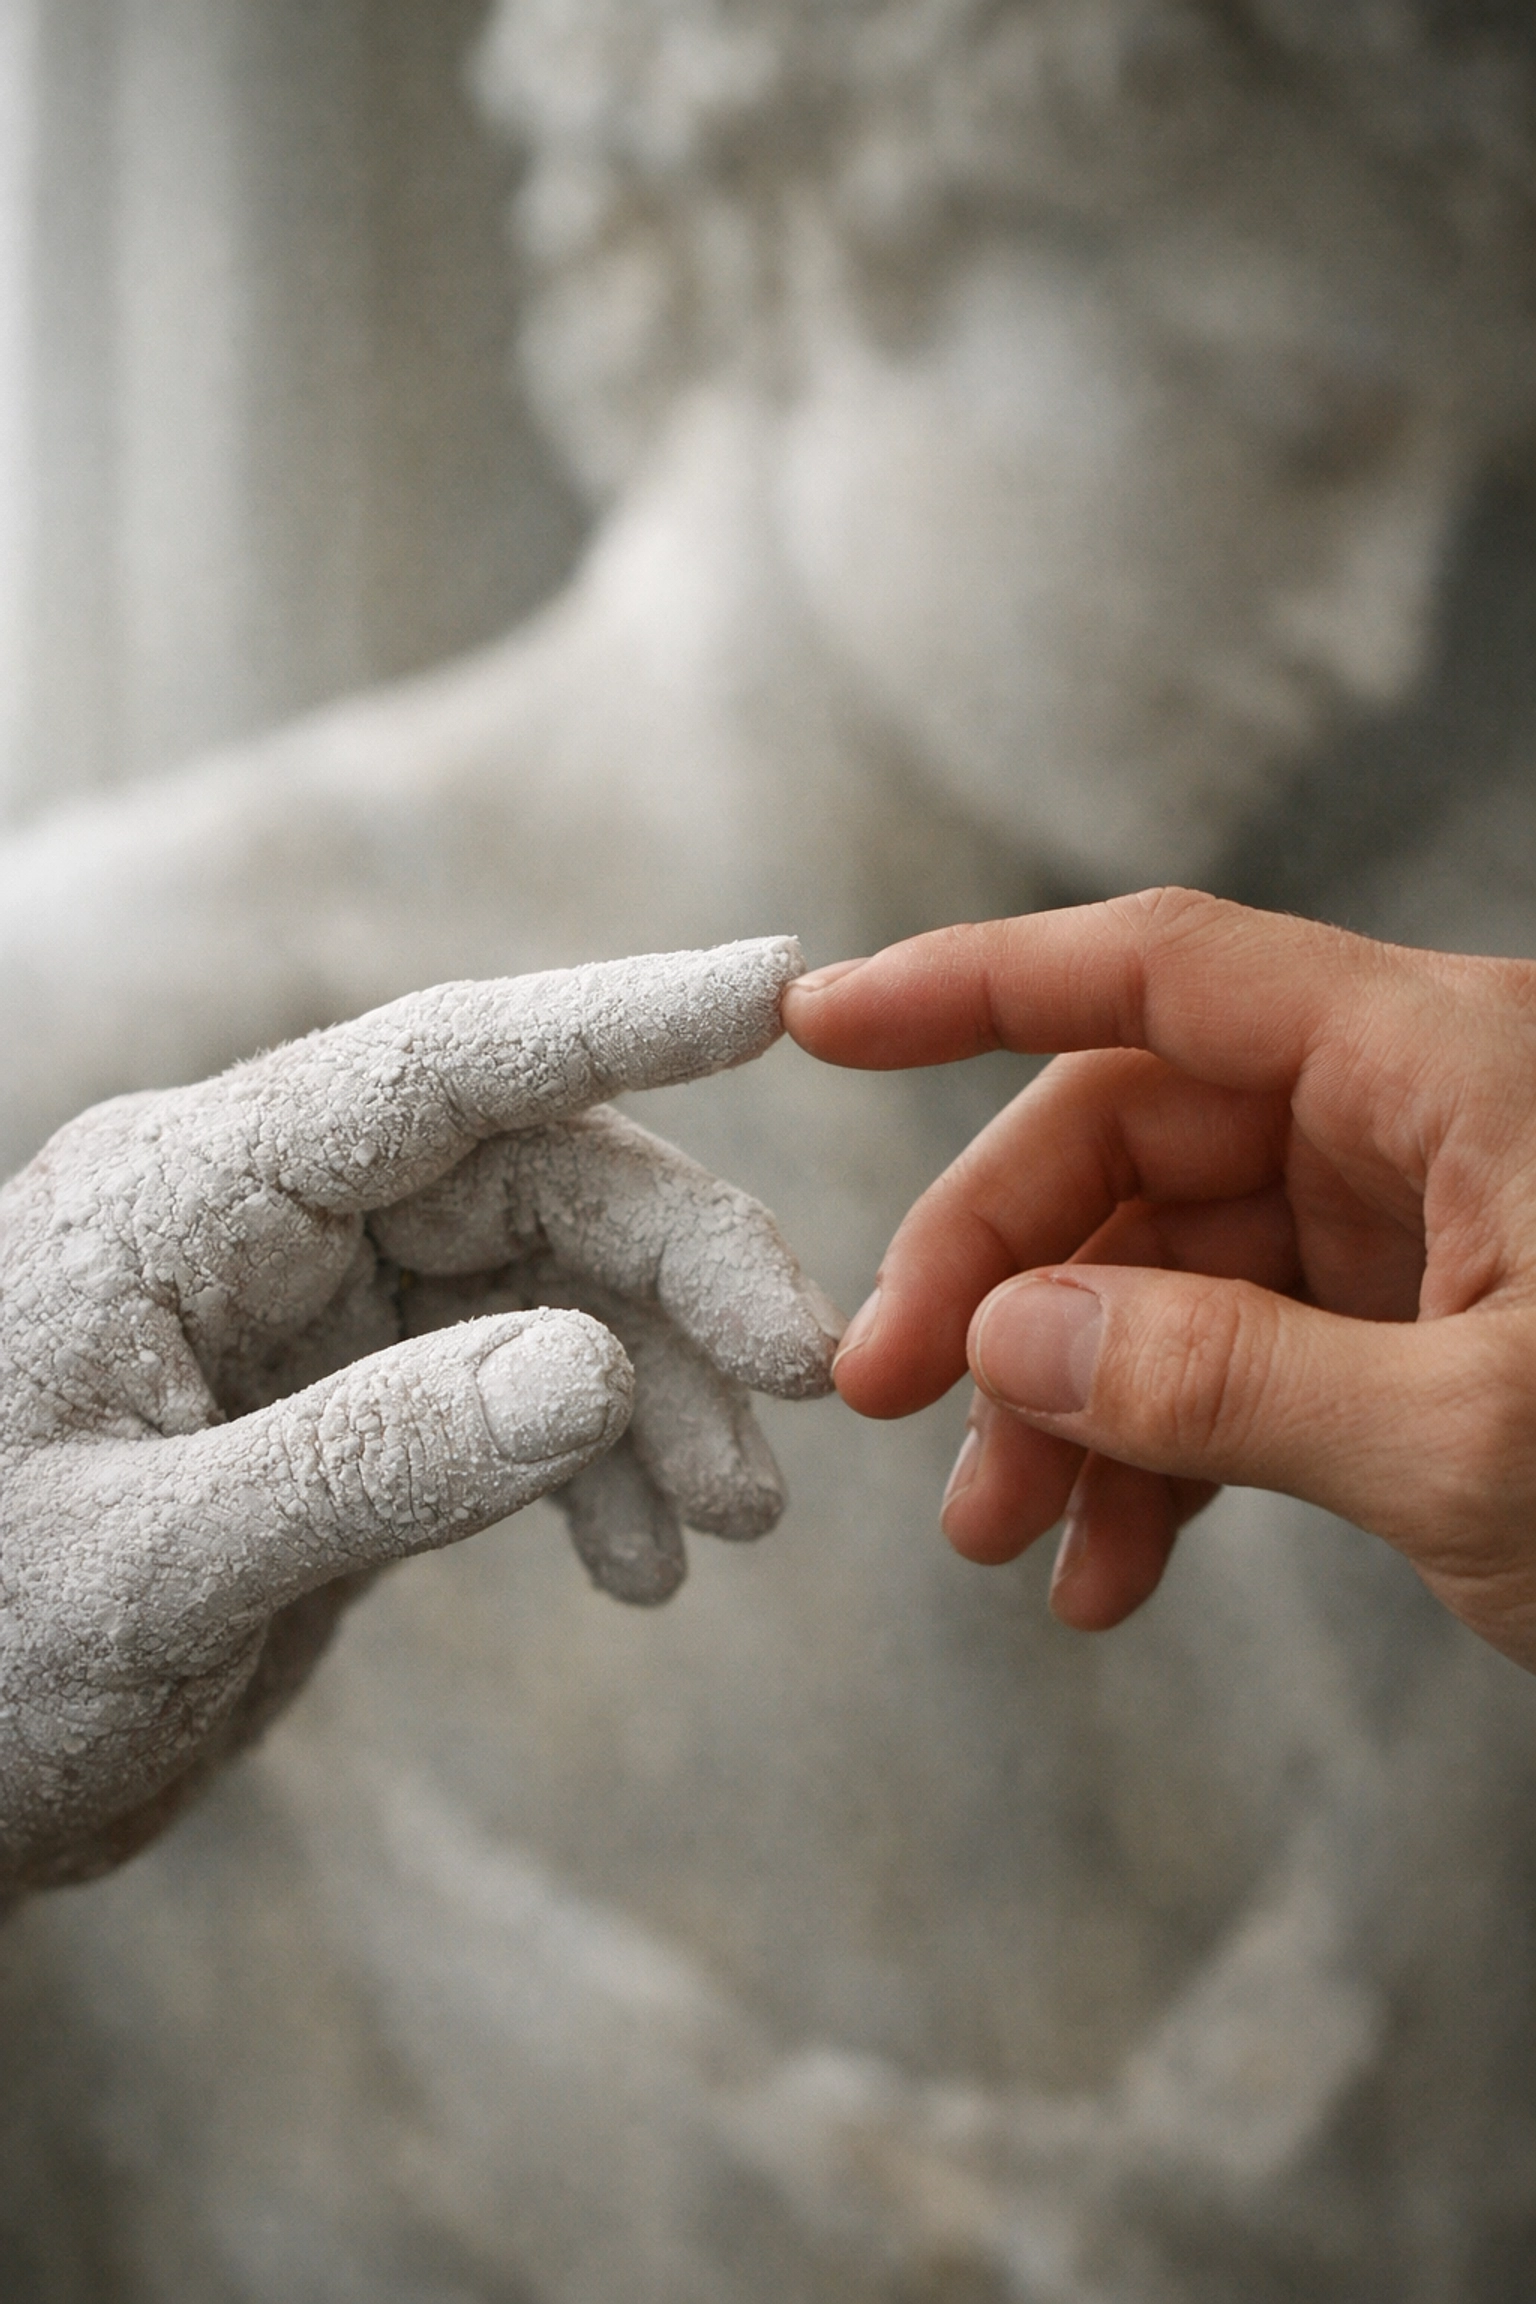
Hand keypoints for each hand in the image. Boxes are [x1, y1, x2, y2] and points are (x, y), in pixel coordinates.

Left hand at [0, 941, 839, 1892]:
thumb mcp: (148, 1577)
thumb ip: (361, 1468)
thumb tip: (593, 1371)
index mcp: (187, 1199)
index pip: (434, 1067)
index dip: (614, 1016)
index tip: (777, 988)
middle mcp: (261, 1223)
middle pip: (532, 1177)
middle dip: (683, 1270)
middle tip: (804, 1388)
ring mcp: (310, 1312)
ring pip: (548, 1284)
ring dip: (661, 1386)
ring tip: (734, 1521)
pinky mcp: (347, 1406)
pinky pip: (517, 1389)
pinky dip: (600, 1463)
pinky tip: (642, 1568)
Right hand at [784, 889, 1535, 1669]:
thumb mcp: (1475, 1443)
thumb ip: (1230, 1379)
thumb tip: (1017, 1333)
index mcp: (1450, 1067)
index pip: (1166, 971)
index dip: (975, 980)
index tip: (820, 1021)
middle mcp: (1421, 1118)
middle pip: (1139, 1137)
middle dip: (1003, 1271)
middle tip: (891, 1401)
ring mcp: (1421, 1225)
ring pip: (1177, 1265)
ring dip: (1072, 1399)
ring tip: (1003, 1542)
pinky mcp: (1426, 1326)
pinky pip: (1246, 1358)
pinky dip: (1166, 1458)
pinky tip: (1111, 1570)